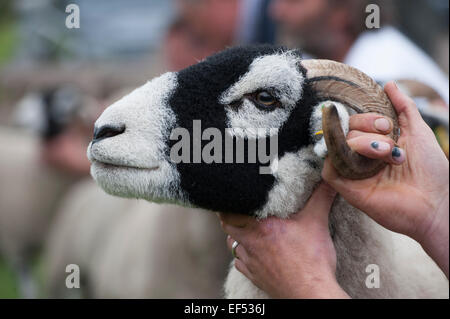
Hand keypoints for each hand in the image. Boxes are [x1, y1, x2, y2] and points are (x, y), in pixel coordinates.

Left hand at [219, 183, 348, 298]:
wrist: (310, 293)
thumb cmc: (311, 260)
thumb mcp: (317, 222)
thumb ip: (321, 197)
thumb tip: (329, 180)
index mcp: (260, 226)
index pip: (230, 212)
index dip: (227, 203)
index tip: (232, 195)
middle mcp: (250, 243)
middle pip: (227, 226)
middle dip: (230, 216)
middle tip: (238, 208)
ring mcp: (251, 261)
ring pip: (233, 245)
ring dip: (236, 236)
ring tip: (245, 228)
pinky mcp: (255, 276)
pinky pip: (240, 263)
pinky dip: (243, 255)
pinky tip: (252, 252)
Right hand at [322, 81, 448, 276]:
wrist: (437, 201)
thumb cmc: (432, 169)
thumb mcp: (417, 130)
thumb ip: (403, 106)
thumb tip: (388, 84)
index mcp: (375, 143)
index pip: (355, 122)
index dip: (367, 118)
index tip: (388, 125)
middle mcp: (361, 157)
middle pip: (346, 131)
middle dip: (368, 132)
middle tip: (390, 144)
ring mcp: (352, 172)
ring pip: (338, 146)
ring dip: (363, 144)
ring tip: (388, 155)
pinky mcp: (346, 189)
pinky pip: (329, 168)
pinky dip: (340, 157)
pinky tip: (362, 157)